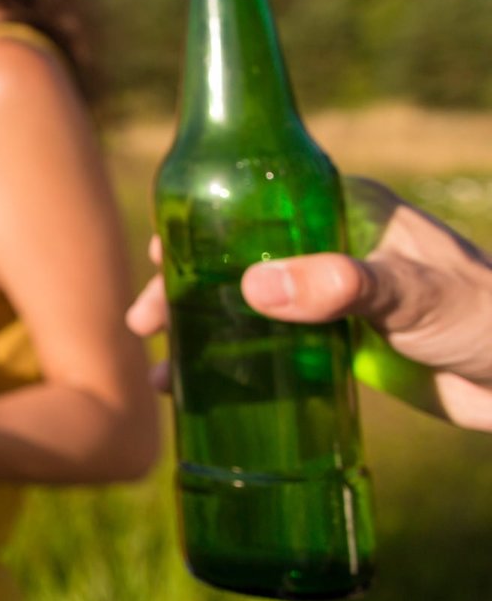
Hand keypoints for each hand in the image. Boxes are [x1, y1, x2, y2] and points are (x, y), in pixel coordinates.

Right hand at [125, 178, 491, 427]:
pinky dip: (233, 368)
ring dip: (200, 335)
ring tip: (161, 374)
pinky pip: (271, 351)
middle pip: (235, 259)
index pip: (253, 204)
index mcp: (344, 211)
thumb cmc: (491, 317)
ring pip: (245, 308)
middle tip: (143, 323)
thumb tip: (254, 286)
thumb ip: (342, 286)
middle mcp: (329, 249)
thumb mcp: (414, 296)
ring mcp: (333, 300)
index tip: (157, 254)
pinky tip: (200, 396)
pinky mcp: (340, 348)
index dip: (198, 225)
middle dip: (183, 289)